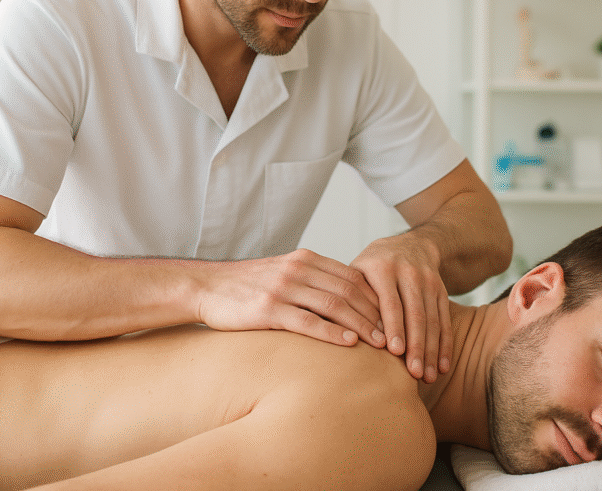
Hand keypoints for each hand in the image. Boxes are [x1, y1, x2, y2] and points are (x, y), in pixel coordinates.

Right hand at [194, 250, 386, 348]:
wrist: (207, 287)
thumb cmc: (248, 286)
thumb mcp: (284, 273)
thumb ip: (312, 280)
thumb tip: (345, 298)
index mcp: (305, 259)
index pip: (352, 276)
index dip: (376, 298)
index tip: (394, 318)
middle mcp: (298, 269)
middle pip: (349, 290)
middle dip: (375, 314)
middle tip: (395, 335)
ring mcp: (283, 288)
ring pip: (334, 305)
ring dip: (361, 325)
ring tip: (380, 343)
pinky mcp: (268, 309)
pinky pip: (307, 320)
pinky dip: (331, 332)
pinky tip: (348, 343)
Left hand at [350, 235, 450, 382]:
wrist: (412, 245)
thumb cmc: (373, 266)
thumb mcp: (358, 270)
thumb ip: (346, 295)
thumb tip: (326, 326)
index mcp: (383, 268)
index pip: (390, 302)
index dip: (394, 327)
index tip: (394, 353)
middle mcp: (409, 273)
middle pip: (415, 314)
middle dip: (416, 346)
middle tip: (414, 374)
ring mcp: (428, 282)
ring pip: (432, 320)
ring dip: (431, 351)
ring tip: (427, 377)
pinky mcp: (441, 291)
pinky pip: (444, 320)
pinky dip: (445, 345)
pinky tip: (443, 366)